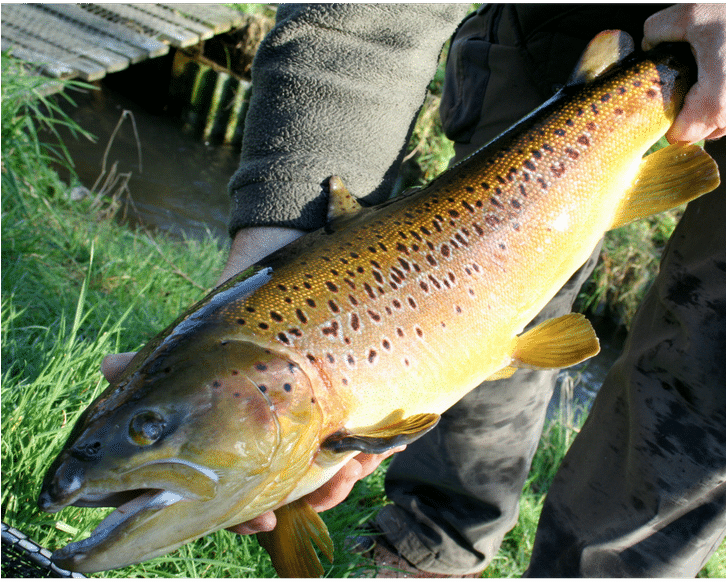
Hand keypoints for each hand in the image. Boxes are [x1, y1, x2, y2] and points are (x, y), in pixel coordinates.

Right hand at [101, 225, 401, 534]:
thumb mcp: (198, 341)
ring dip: (342, 477)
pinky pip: (371, 439)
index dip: (244, 519)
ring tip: (347, 467)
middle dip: (306, 500)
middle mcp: (283, 436)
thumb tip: (109, 368)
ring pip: (335, 471)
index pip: (237, 496)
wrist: (285, 263)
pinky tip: (383, 442)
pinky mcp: (357, 401)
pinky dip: (375, 446)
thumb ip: (157, 364)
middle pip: (294, 491)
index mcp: (239, 438)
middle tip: (319, 494)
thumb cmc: (234, 312)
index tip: (260, 522)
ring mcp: (322, 421)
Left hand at [643, 3, 725, 142]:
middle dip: (694, 108)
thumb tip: (648, 44)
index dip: (669, 119)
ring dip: (719, 105)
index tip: (670, 101)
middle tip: (699, 77)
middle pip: (702, 130)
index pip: (680, 135)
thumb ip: (659, 30)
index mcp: (717, 104)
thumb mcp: (696, 14)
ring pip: (725, 125)